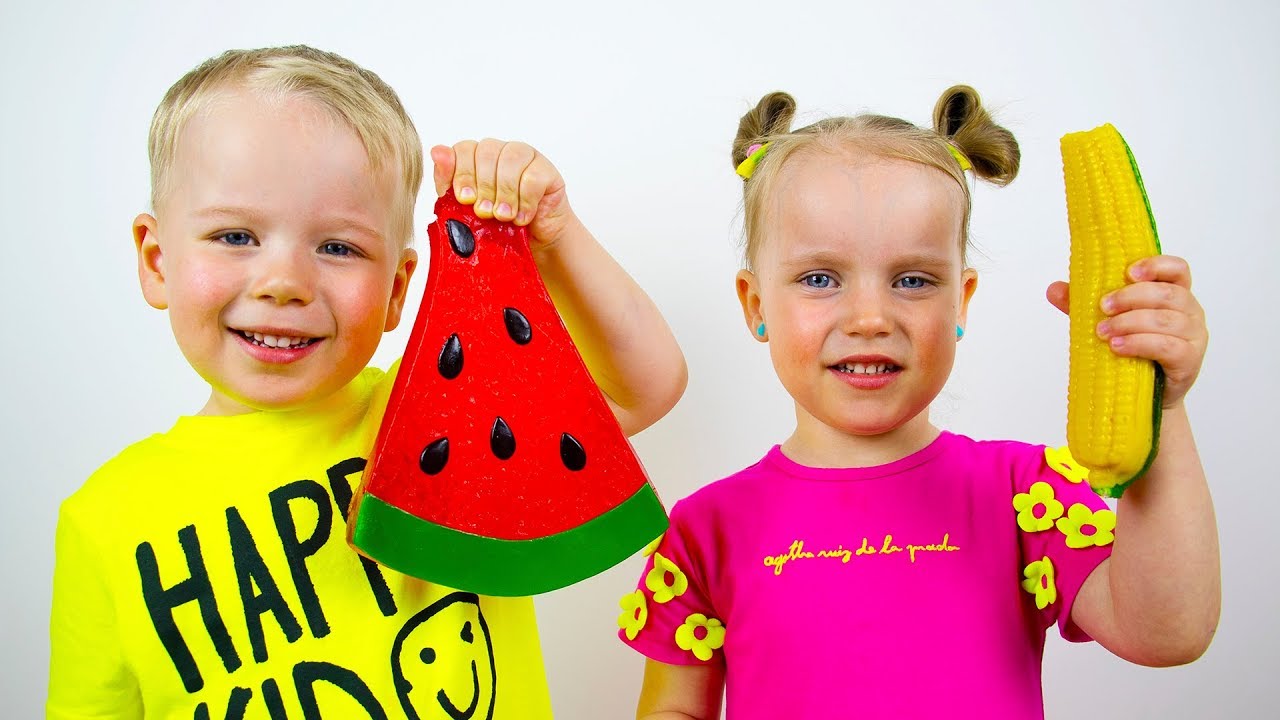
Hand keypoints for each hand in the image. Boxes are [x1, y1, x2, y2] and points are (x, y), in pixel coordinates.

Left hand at [431, 139, 577, 249]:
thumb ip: (447, 181)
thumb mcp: (464, 209)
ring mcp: (525, 157)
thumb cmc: (497, 224)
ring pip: (511, 159)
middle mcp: (500, 151)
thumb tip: (436, 151)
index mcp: (476, 157)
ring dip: (504, 193)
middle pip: (487, 151)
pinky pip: (533, 176)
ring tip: (503, 217)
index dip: (462, 173)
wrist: (532, 241)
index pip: (464, 148)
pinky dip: (525, 200)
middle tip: (484, 213)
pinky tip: (521, 217)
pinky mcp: (547, 170)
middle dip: (483, 186)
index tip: (463, 198)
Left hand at [1046, 255, 1207, 408]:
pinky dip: (1139, 344)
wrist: (1140, 395)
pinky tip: (1118, 347)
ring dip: (1130, 323)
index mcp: (1174, 294)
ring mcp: (1194, 336)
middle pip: (1167, 294)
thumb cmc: (1130, 351)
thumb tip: (1053, 289)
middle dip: (1131, 297)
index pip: (1177, 269)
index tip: (1128, 272)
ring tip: (1103, 332)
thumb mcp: (1106, 321)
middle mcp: (1190, 311)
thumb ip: (1082, 304)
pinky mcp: (1189, 360)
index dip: (1157, 265)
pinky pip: (1167, 346)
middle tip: (1103, 307)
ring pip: (1166, 320)